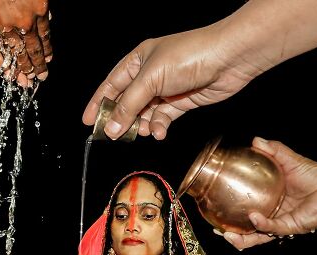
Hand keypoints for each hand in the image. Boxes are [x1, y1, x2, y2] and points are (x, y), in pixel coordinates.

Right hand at [82, 23, 257, 140]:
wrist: (228, 59)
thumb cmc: (189, 56)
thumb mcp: (150, 79)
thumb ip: (129, 105)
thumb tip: (111, 127)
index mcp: (138, 60)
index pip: (111, 84)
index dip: (98, 102)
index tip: (88, 121)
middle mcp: (150, 74)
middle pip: (127, 101)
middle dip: (120, 119)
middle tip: (112, 136)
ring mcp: (166, 89)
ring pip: (144, 113)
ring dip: (140, 125)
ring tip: (139, 132)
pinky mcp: (182, 102)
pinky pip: (163, 118)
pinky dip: (158, 126)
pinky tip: (158, 132)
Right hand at [219, 137, 316, 250]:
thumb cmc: (316, 176)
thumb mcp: (290, 160)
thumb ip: (273, 150)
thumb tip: (255, 140)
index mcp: (270, 203)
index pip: (246, 212)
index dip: (231, 213)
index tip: (215, 210)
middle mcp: (274, 216)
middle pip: (248, 230)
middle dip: (231, 234)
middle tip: (217, 229)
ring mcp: (282, 224)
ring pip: (257, 237)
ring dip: (241, 239)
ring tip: (227, 234)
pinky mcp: (292, 227)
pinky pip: (273, 228)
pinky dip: (262, 224)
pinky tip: (254, 217)